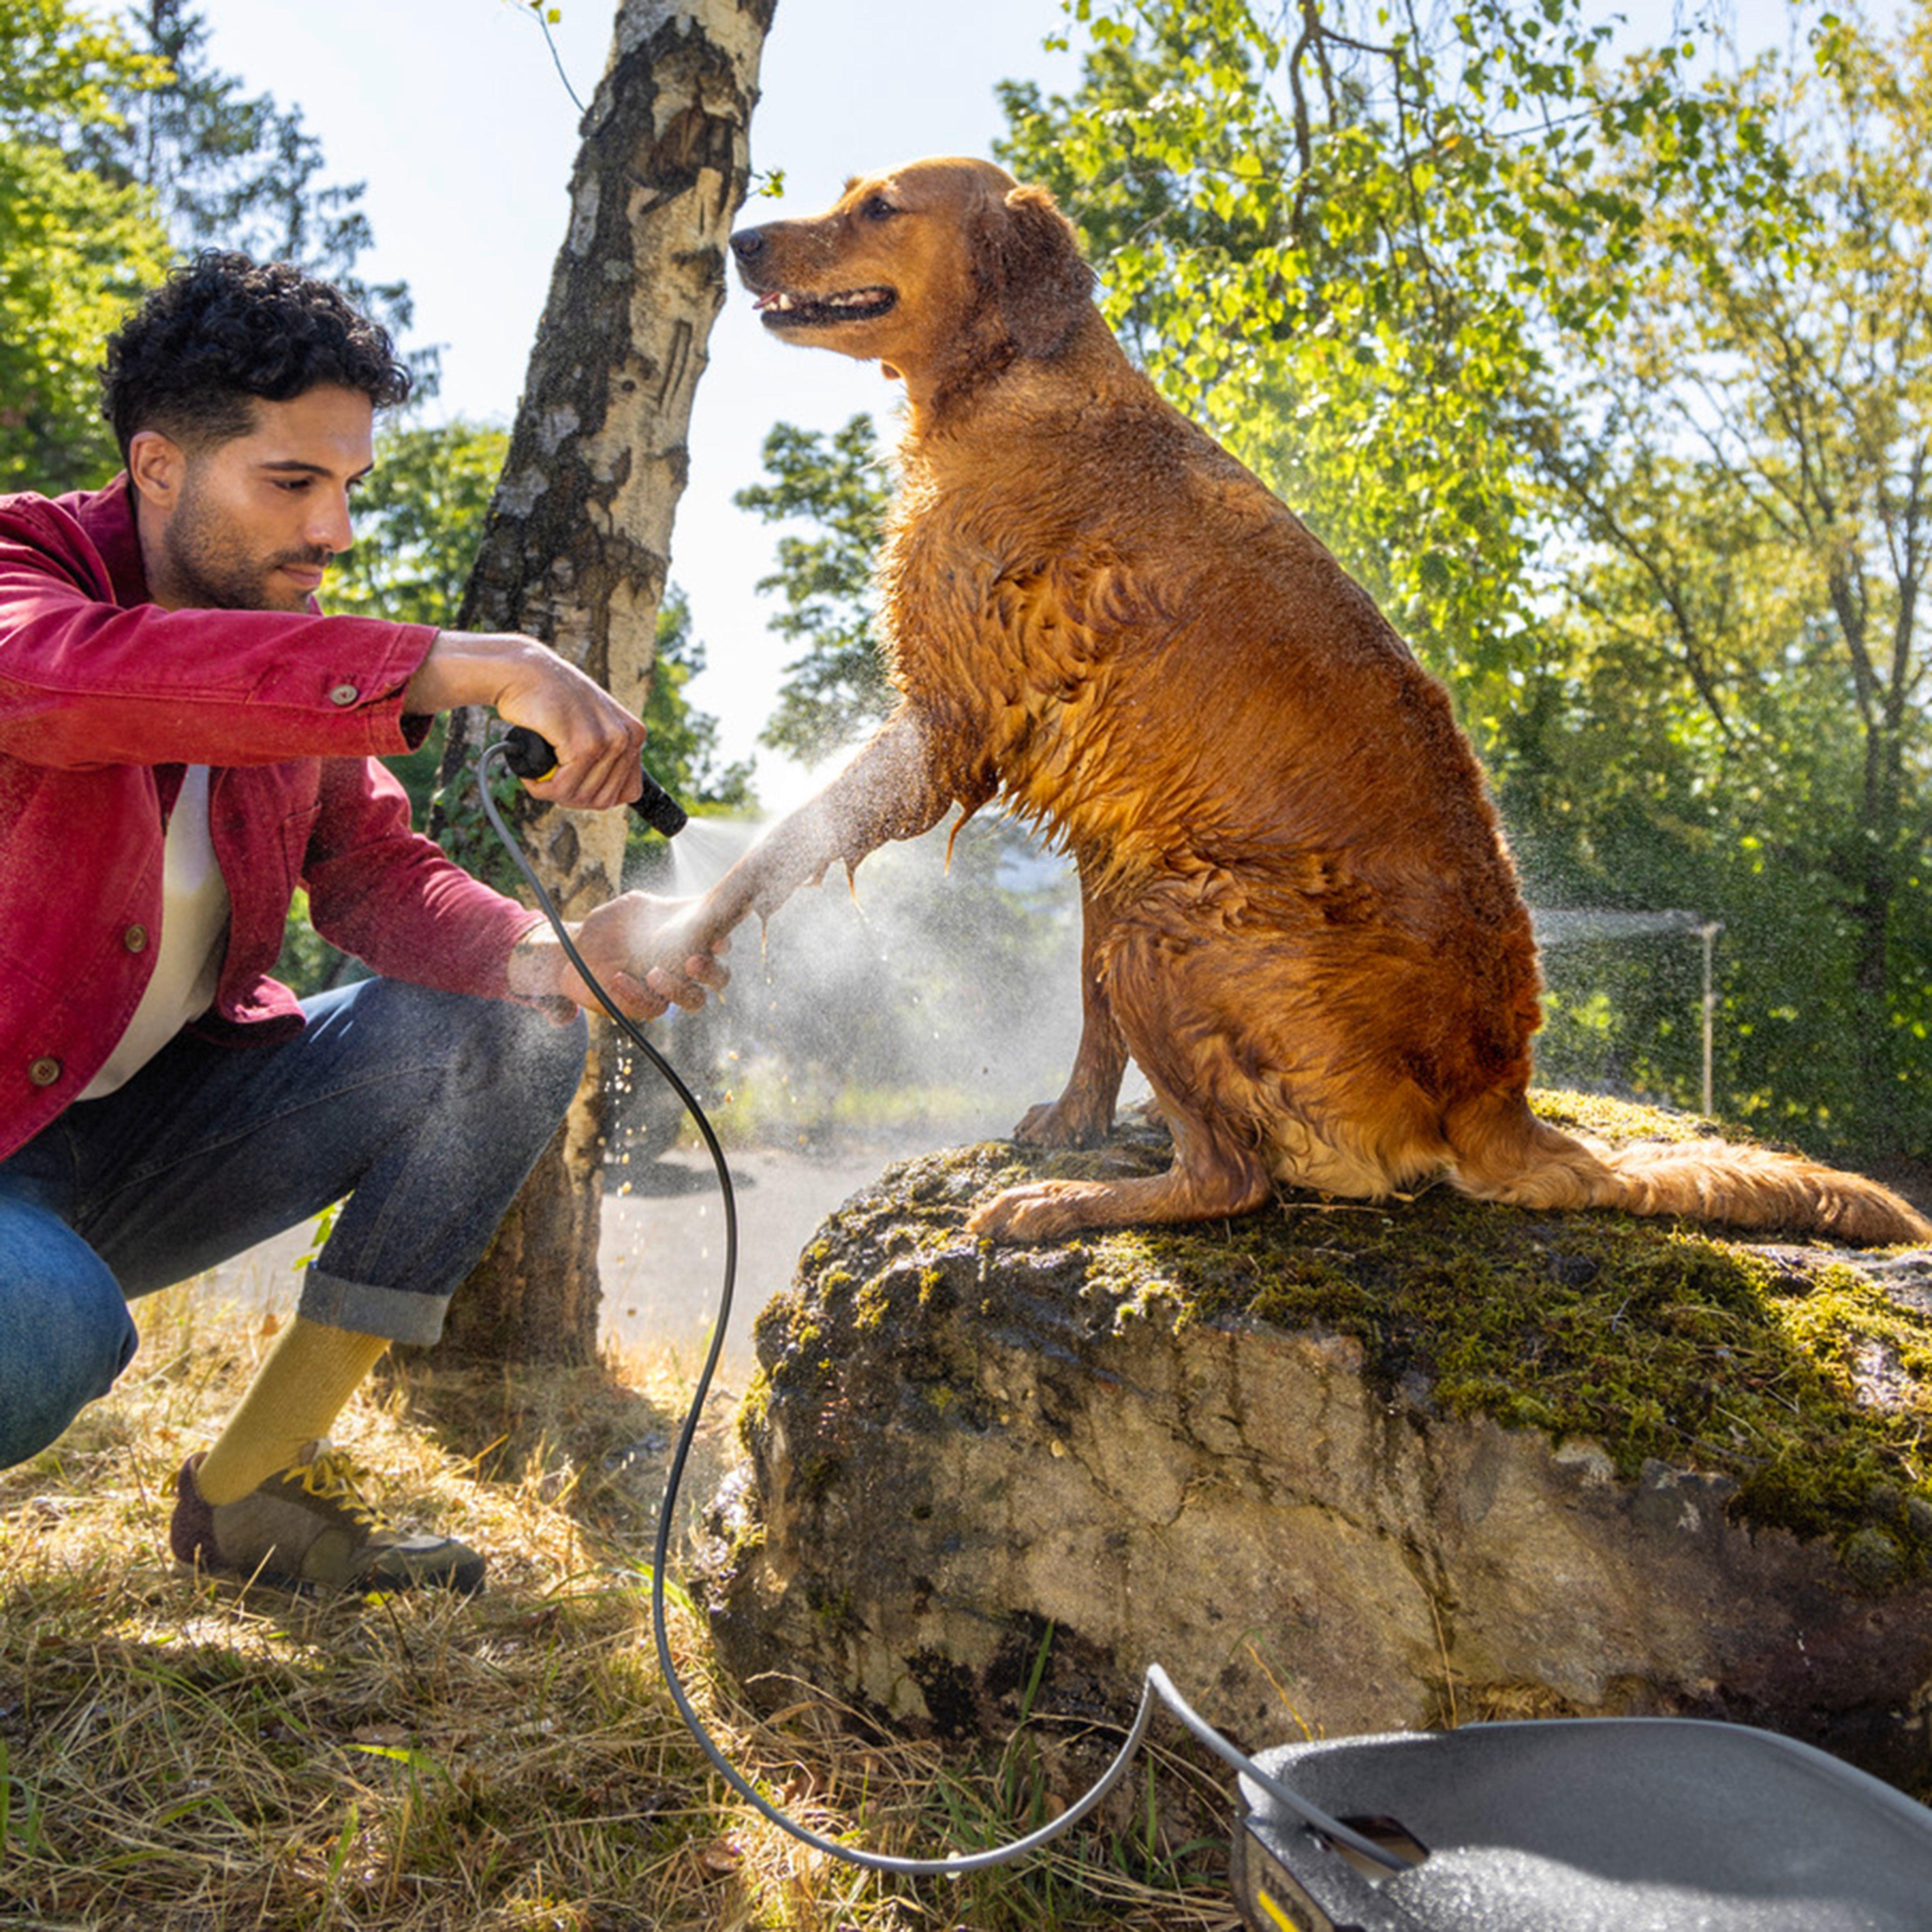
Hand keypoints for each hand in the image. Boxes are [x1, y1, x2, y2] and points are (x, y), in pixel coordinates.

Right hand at [405, 630, 646, 810]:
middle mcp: (627, 738)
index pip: (628, 792)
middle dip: (572, 797)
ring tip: (538, 773)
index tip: (573, 784)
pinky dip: (541, 788)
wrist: (524, 672)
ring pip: (582, 797)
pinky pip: (563, 789)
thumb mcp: (591, 724)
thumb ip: (608, 754)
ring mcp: (608, 741)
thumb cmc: (551, 700)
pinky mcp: (583, 745)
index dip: (595, 796)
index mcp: (634, 734)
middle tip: (549, 780)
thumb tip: (611, 798)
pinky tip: (530, 774)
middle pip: (603, 799)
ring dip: (554, 793)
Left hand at [508, 894, 730, 1021]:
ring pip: (695, 999)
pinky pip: (654, 1008)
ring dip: (680, 989)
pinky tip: (619, 979)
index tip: (717, 940)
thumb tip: (671, 910)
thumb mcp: (631, 907)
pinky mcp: (647, 1007)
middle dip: (711, 971)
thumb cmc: (610, 926)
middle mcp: (687, 967)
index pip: (721, 941)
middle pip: (720, 977)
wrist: (577, 952)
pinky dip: (637, 994)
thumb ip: (653, 907)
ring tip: (653, 974)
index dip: (725, 942)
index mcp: (691, 938)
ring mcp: (670, 990)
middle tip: (692, 962)